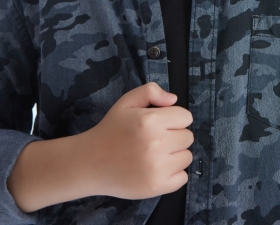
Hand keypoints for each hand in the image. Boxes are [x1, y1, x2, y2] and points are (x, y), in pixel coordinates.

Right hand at [81, 82, 193, 198]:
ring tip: (156, 154)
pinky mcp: (157, 187)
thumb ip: (151, 91)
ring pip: (187, 157)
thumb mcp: (127, 102)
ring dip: (175, 154)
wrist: (91, 162)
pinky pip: (183, 178)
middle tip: (156, 139)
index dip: (174, 118)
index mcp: (150, 121)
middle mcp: (156, 144)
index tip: (161, 123)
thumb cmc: (111, 129)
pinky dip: (173, 174)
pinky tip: (157, 169)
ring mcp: (157, 168)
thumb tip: (173, 99)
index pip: (186, 117)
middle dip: (175, 135)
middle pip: (188, 137)